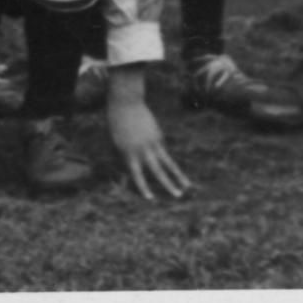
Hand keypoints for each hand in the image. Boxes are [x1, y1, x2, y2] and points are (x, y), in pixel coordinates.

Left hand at [107, 68, 191, 201]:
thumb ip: (122, 159)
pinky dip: (162, 159)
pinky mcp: (159, 137)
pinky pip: (162, 152)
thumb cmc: (116, 125)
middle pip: (158, 172)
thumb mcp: (114, 143)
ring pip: (168, 163)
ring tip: (188, 186)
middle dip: (168, 185)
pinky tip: (155, 154)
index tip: (150, 198)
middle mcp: (142, 151)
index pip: (137, 175)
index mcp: (128, 154)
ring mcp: (152, 143)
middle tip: (178, 196)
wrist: (126, 103)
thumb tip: (127, 175)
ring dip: (178, 176)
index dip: (143, 187)